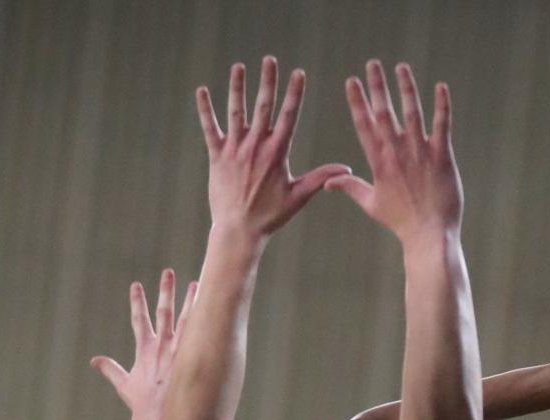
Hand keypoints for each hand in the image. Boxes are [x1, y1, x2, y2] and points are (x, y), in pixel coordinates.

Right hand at [90, 269, 196, 413]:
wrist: (157, 417)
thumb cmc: (142, 404)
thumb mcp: (124, 385)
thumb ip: (111, 370)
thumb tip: (94, 361)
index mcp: (144, 350)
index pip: (139, 319)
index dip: (137, 302)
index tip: (136, 285)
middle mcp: (161, 346)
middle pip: (163, 312)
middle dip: (165, 292)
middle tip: (168, 273)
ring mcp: (177, 352)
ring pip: (186, 319)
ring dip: (191, 301)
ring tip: (197, 284)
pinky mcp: (190, 360)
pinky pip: (200, 336)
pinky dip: (205, 323)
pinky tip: (213, 311)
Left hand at [197, 57, 349, 237]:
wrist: (239, 230)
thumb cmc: (270, 216)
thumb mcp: (298, 196)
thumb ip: (320, 178)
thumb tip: (346, 170)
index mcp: (276, 153)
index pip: (288, 116)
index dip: (294, 93)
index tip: (298, 72)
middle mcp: (255, 146)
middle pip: (263, 106)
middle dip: (268, 81)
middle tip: (270, 59)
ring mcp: (235, 149)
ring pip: (236, 111)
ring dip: (237, 87)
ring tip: (239, 67)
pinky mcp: (217, 156)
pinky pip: (209, 128)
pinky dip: (205, 109)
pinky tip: (202, 91)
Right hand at [326, 62, 460, 244]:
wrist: (429, 234)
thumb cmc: (400, 222)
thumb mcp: (371, 204)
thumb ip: (350, 187)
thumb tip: (328, 182)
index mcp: (379, 163)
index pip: (364, 126)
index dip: (357, 102)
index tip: (351, 82)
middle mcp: (397, 153)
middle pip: (384, 113)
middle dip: (377, 86)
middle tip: (372, 64)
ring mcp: (420, 153)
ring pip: (411, 113)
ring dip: (405, 88)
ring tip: (400, 67)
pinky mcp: (441, 156)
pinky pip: (441, 125)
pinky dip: (441, 105)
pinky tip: (439, 87)